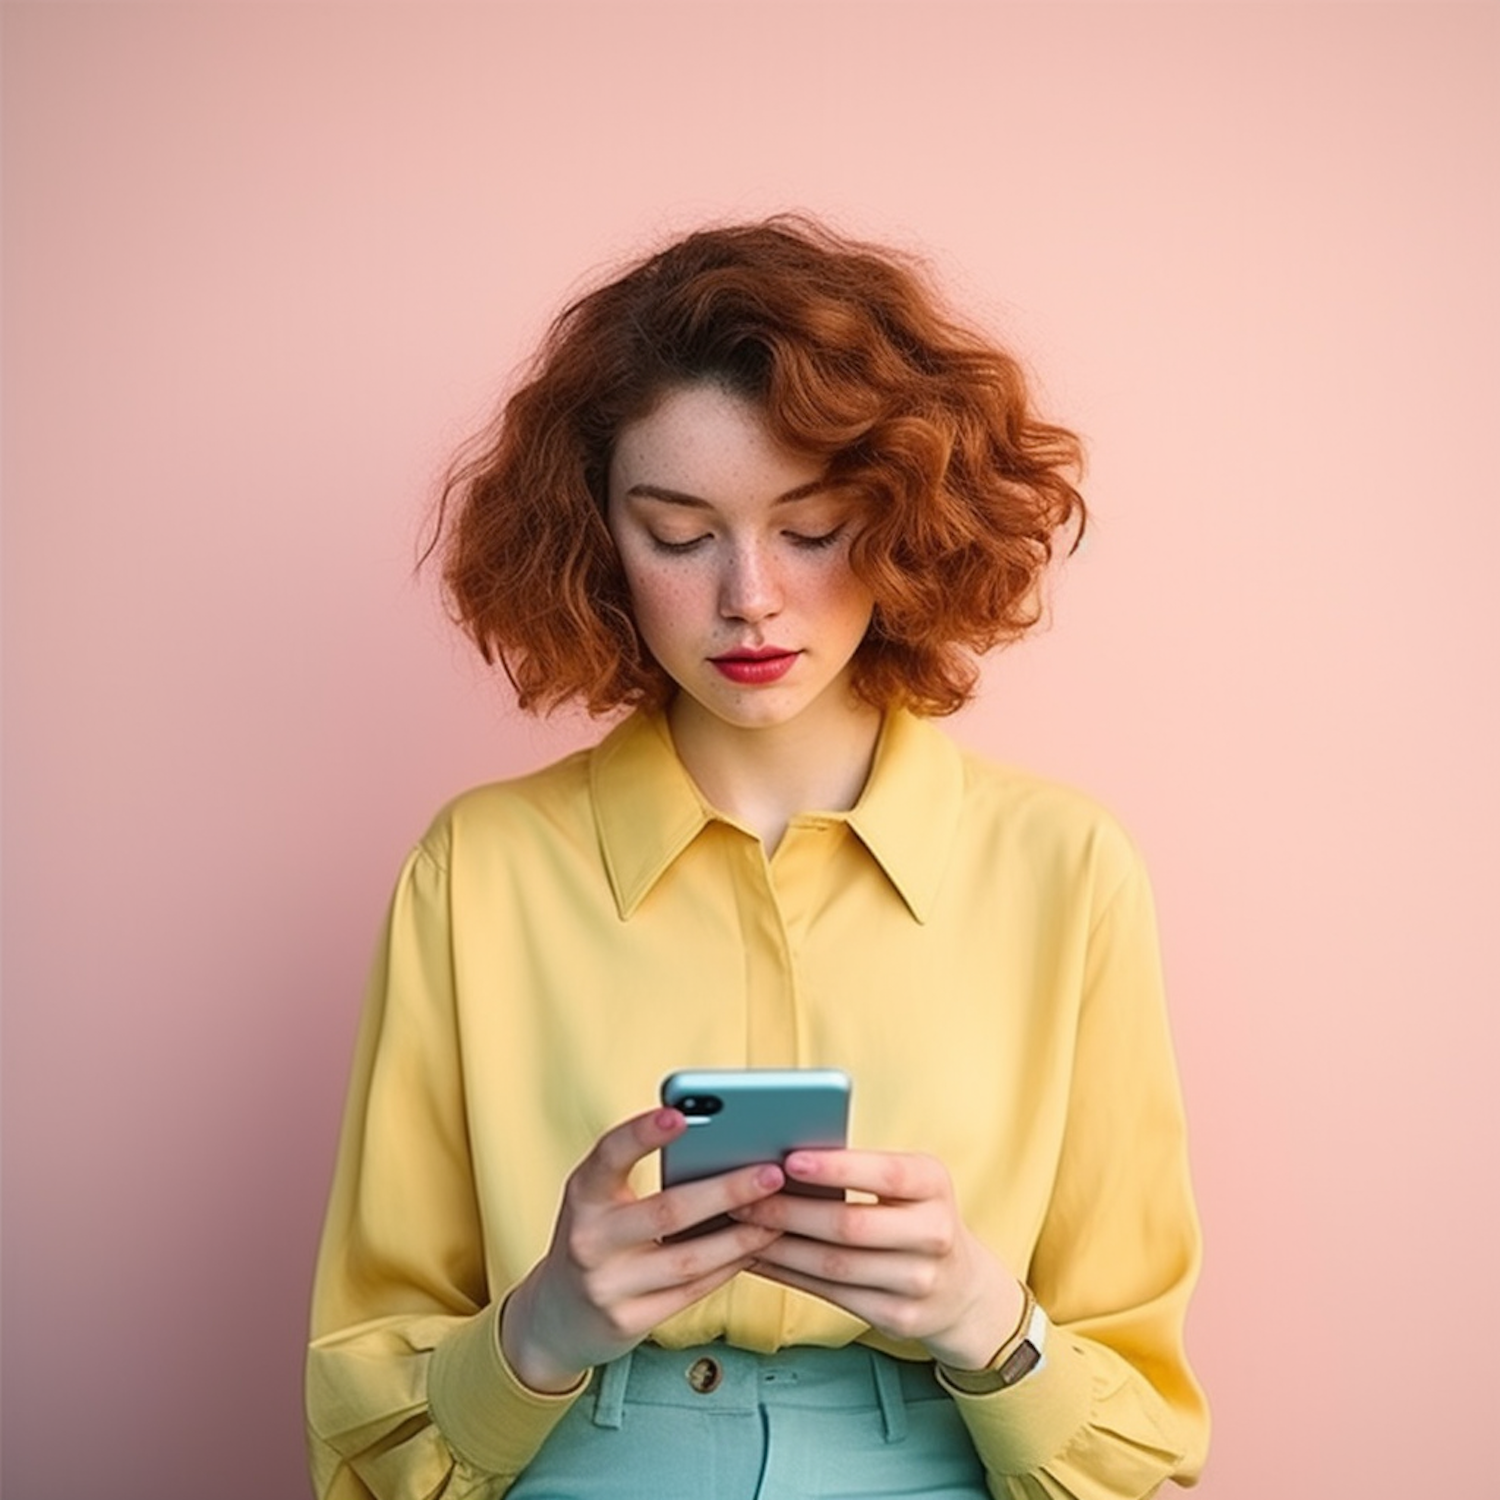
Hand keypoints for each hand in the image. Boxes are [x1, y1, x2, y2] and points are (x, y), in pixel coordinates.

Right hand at [500, 1108, 786, 1391]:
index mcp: (582, 1194)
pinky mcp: (626, 1322)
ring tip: (778, 1215)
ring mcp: (606, 1285)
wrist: (556, 1316)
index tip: (678, 1114)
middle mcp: (588, 1239)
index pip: (609, 1154)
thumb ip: (639, 1175)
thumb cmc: (596, 1239)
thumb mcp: (601, 1200)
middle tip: (772, 1172)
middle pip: (668, 1212)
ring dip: (741, 1237)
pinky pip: (690, 1292)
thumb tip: (720, 1145)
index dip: (642, 1133)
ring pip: (688, 1260)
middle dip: (727, 1191)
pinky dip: (727, 1268)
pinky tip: (754, 1249)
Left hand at [731, 1149, 1024, 1369]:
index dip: (836, 1168)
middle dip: (789, 1211)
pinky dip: (788, 1275)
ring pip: (834, 1266)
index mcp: (934, 1184)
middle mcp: (934, 1234)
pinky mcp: (898, 1318)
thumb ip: (862, 1171)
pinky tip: (760, 1258)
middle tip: (743, 1197)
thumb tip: (784, 1158)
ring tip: (742, 1226)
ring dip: (779, 1246)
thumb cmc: (916, 1217)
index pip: (885, 1173)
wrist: (963, 1288)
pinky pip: (830, 1295)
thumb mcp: (910, 1184)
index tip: (789, 1159)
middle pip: (850, 1225)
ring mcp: (919, 1282)